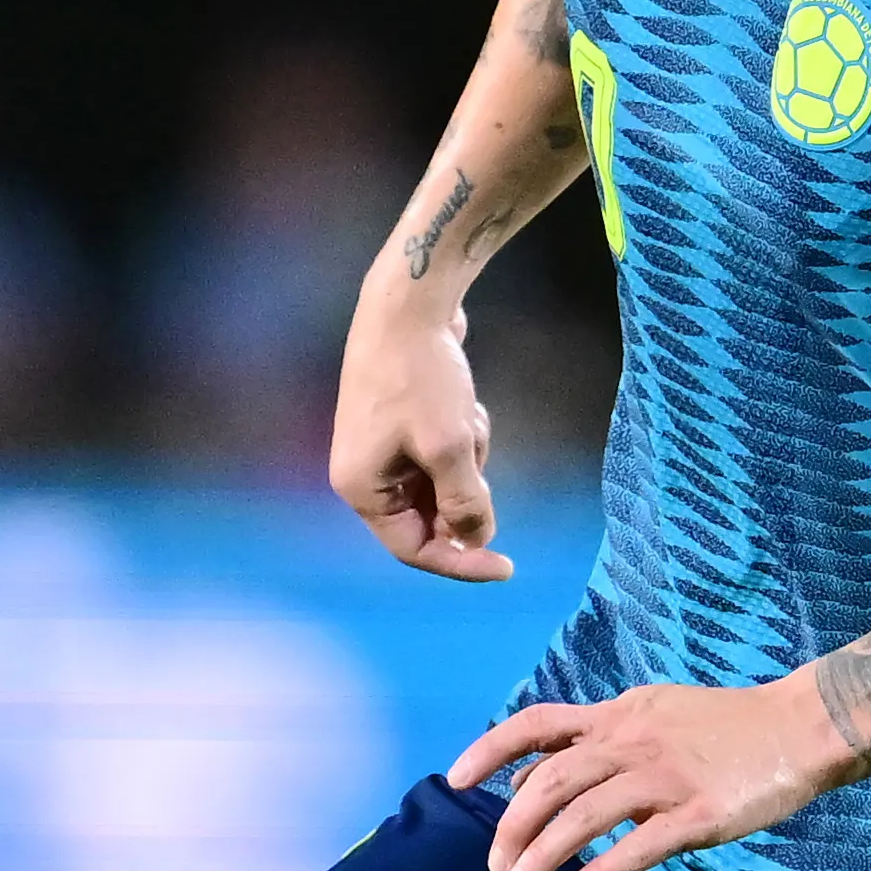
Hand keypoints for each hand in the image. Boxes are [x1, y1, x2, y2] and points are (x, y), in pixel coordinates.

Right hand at [332, 301, 512, 582]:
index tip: (507, 565)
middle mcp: (366, 475)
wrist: (407, 305)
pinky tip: (464, 404)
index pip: (414, 549)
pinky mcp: (402, 425)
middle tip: (476, 449)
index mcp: (362, 489)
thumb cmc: (420, 378)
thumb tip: (478, 540)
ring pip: (443, 484)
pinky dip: (463, 438)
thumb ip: (465, 502)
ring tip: (467, 416)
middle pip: (430, 516)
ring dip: (468, 458)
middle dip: (465, 490)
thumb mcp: (449, 447)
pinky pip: (443, 455)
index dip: (461, 561)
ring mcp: (383, 449)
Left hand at [450, 674, 854, 870]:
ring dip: (541, 857)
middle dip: (513, 828)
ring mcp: (665, 777)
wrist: (800, 728)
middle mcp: (632, 741)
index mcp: (618, 716)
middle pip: (551, 782)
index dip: (490, 750)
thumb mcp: (650, 715)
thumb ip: (592, 744)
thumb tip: (527, 782)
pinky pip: (636, 848)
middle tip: (495, 867)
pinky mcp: (698, 814)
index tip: (455, 781)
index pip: (537, 725)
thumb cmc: (725, 728)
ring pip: (582, 817)